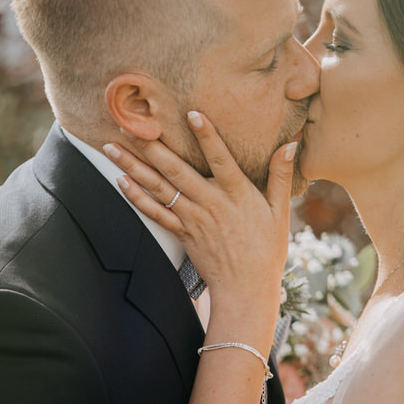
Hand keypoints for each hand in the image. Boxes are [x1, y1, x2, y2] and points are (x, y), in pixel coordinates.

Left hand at [106, 112, 296, 320]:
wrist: (246, 289)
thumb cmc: (267, 250)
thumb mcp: (280, 212)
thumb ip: (281, 175)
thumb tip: (291, 143)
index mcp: (237, 194)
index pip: (221, 159)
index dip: (207, 136)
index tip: (191, 114)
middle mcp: (211, 203)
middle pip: (177, 170)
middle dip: (151, 146)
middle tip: (129, 123)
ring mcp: (193, 219)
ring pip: (159, 188)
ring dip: (133, 166)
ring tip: (112, 146)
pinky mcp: (182, 234)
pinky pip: (155, 213)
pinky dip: (136, 197)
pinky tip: (120, 181)